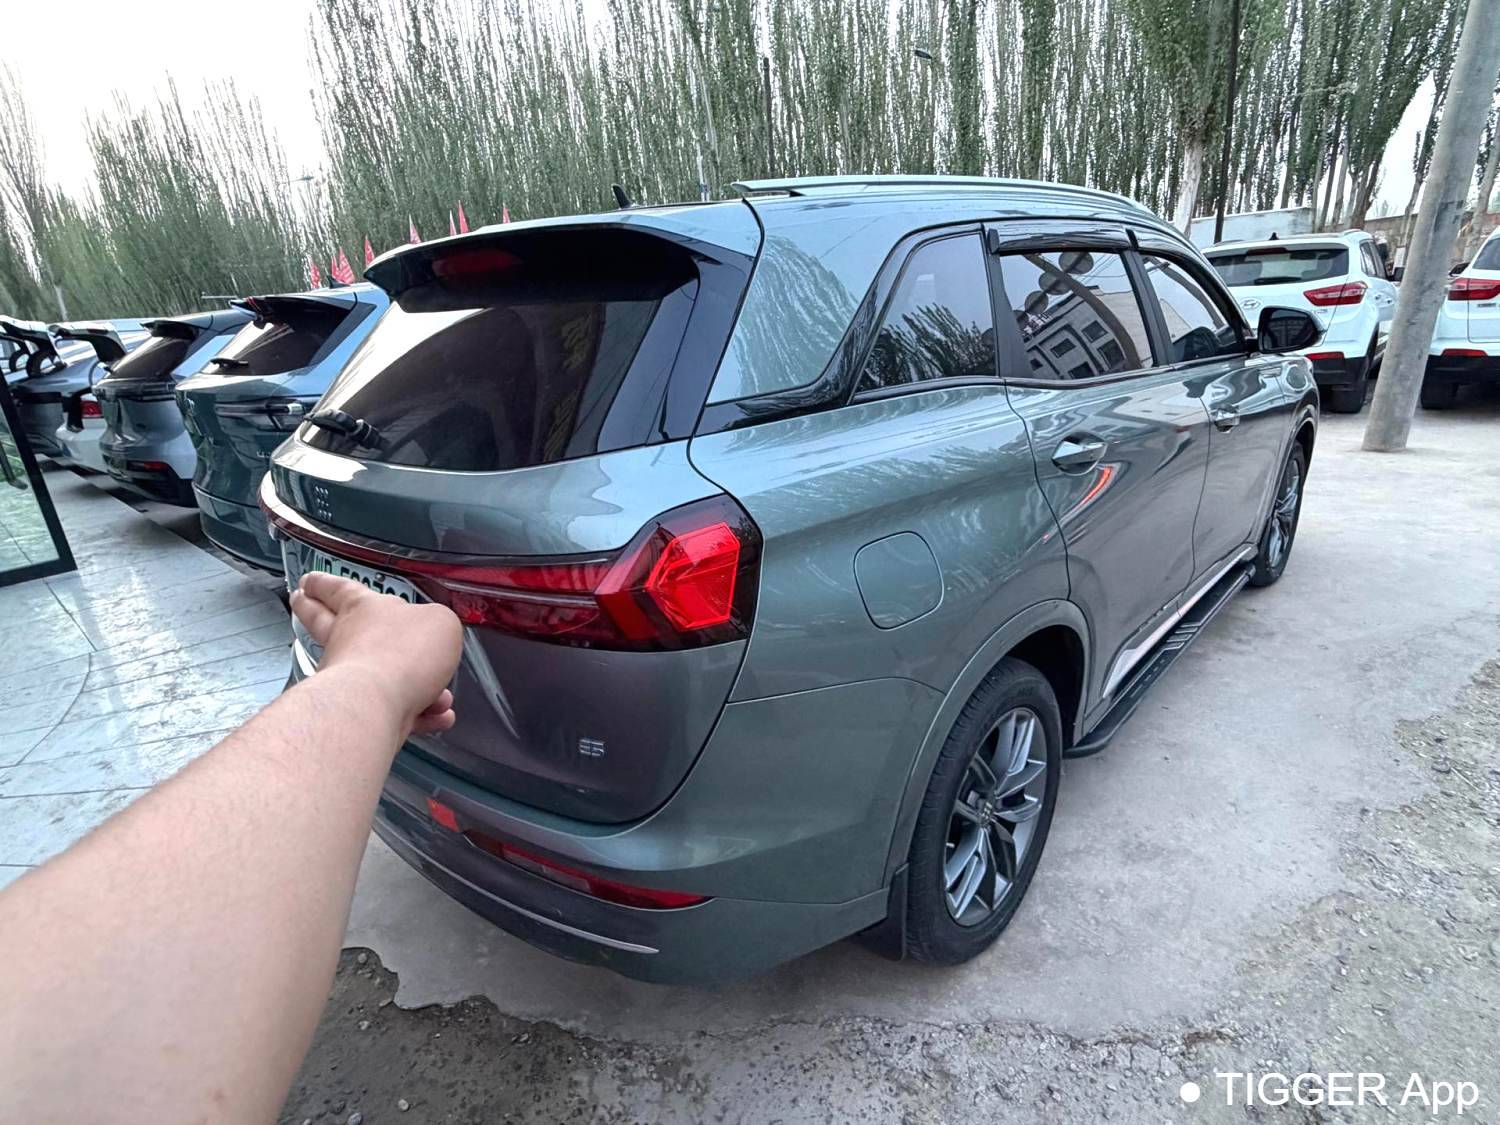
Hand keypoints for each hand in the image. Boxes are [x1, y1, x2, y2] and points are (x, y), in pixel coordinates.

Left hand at [290, 572, 462, 735]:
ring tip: (434, 693)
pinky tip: (439, 716)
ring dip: (408, 683)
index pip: (338, 589)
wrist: (379, 704)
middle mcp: (349, 641)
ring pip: (374, 676)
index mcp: (363, 609)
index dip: (324, 583)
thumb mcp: (441, 622)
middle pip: (323, 622)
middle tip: (301, 603)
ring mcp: (352, 680)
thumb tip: (438, 635)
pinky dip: (420, 714)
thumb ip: (438, 625)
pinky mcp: (364, 712)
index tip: (307, 581)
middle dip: (312, 611)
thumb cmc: (402, 654)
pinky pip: (396, 710)